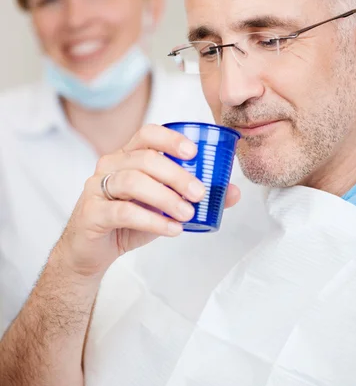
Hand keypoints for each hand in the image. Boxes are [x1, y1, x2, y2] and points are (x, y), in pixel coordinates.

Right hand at [56, 124, 239, 277]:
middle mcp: (110, 165)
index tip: (194, 152)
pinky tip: (171, 229)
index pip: (147, 134)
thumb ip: (193, 196)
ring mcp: (96, 187)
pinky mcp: (91, 212)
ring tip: (187, 213)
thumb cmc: (128, 220)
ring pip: (133, 182)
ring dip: (165, 197)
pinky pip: (123, 211)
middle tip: (200, 193)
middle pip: (145, 159)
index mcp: (127, 156)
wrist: (92, 251)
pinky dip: (152, 220)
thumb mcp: (164, 206)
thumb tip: (234, 192)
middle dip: (177, 175)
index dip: (170, 139)